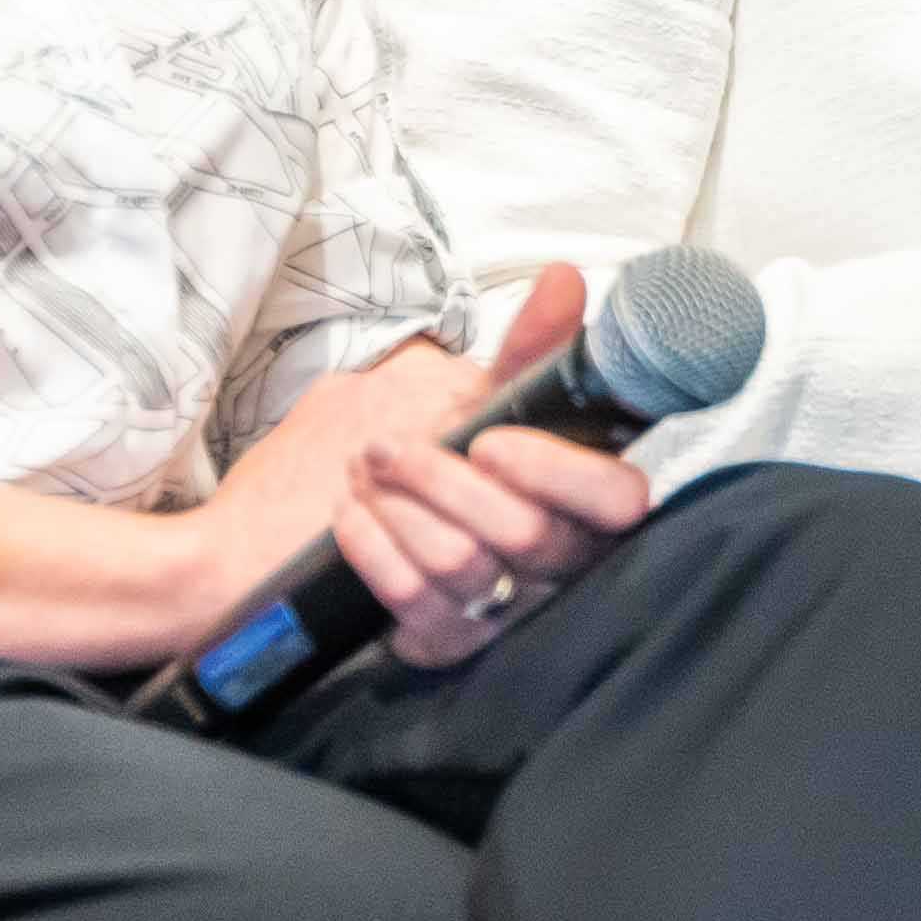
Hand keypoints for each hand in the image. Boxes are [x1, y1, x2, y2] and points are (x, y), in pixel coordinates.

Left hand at [325, 270, 656, 668]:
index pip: (620, 500)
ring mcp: (503, 608)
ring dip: (404, 507)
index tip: (489, 442)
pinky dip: (375, 549)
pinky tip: (350, 517)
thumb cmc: (419, 456)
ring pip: (468, 566)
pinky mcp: (447, 643)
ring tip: (363, 471)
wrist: (300, 531)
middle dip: (448, 480)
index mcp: (583, 498)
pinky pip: (417, 605)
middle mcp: (557, 562)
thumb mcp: (475, 397)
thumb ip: (530, 351)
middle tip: (389, 447)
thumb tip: (564, 277)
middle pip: (530, 534)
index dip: (559, 472)